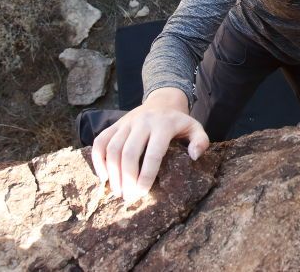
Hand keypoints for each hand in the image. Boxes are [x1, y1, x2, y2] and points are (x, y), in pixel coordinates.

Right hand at [90, 87, 209, 202]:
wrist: (163, 101)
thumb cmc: (179, 122)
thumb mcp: (195, 128)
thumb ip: (201, 141)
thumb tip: (194, 157)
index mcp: (164, 125)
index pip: (152, 153)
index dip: (146, 175)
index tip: (142, 193)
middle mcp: (143, 122)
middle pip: (128, 153)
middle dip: (127, 178)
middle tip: (129, 197)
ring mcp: (126, 123)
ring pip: (112, 149)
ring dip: (112, 173)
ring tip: (118, 192)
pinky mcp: (115, 124)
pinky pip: (100, 141)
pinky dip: (98, 160)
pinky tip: (104, 177)